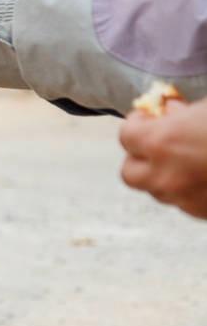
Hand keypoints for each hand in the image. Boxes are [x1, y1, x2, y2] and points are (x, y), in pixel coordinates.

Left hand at [119, 98, 206, 218]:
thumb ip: (182, 112)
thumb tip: (168, 110)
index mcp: (163, 143)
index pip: (126, 134)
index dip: (137, 122)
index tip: (148, 115)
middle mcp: (165, 177)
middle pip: (129, 173)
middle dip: (139, 157)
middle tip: (158, 144)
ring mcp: (185, 200)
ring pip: (157, 191)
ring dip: (164, 175)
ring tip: (184, 160)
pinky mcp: (203, 214)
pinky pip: (184, 204)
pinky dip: (188, 190)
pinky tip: (204, 176)